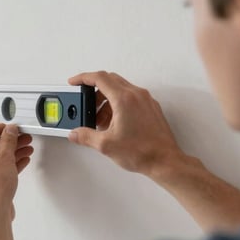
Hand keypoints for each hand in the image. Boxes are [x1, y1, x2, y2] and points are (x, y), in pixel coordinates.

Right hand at [68, 71, 183, 177]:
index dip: (83, 77)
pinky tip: (113, 122)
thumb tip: (75, 133)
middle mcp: (136, 95)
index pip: (99, 78)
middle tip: (87, 104)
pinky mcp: (151, 108)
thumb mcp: (106, 145)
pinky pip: (130, 97)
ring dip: (106, 99)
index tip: (75, 81)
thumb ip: (86, 136)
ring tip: (100, 118)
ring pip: (120, 88)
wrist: (165, 161)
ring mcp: (146, 100)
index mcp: (124, 99)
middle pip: (110, 80)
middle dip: (94, 90)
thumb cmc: (143, 152)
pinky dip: (118, 104)